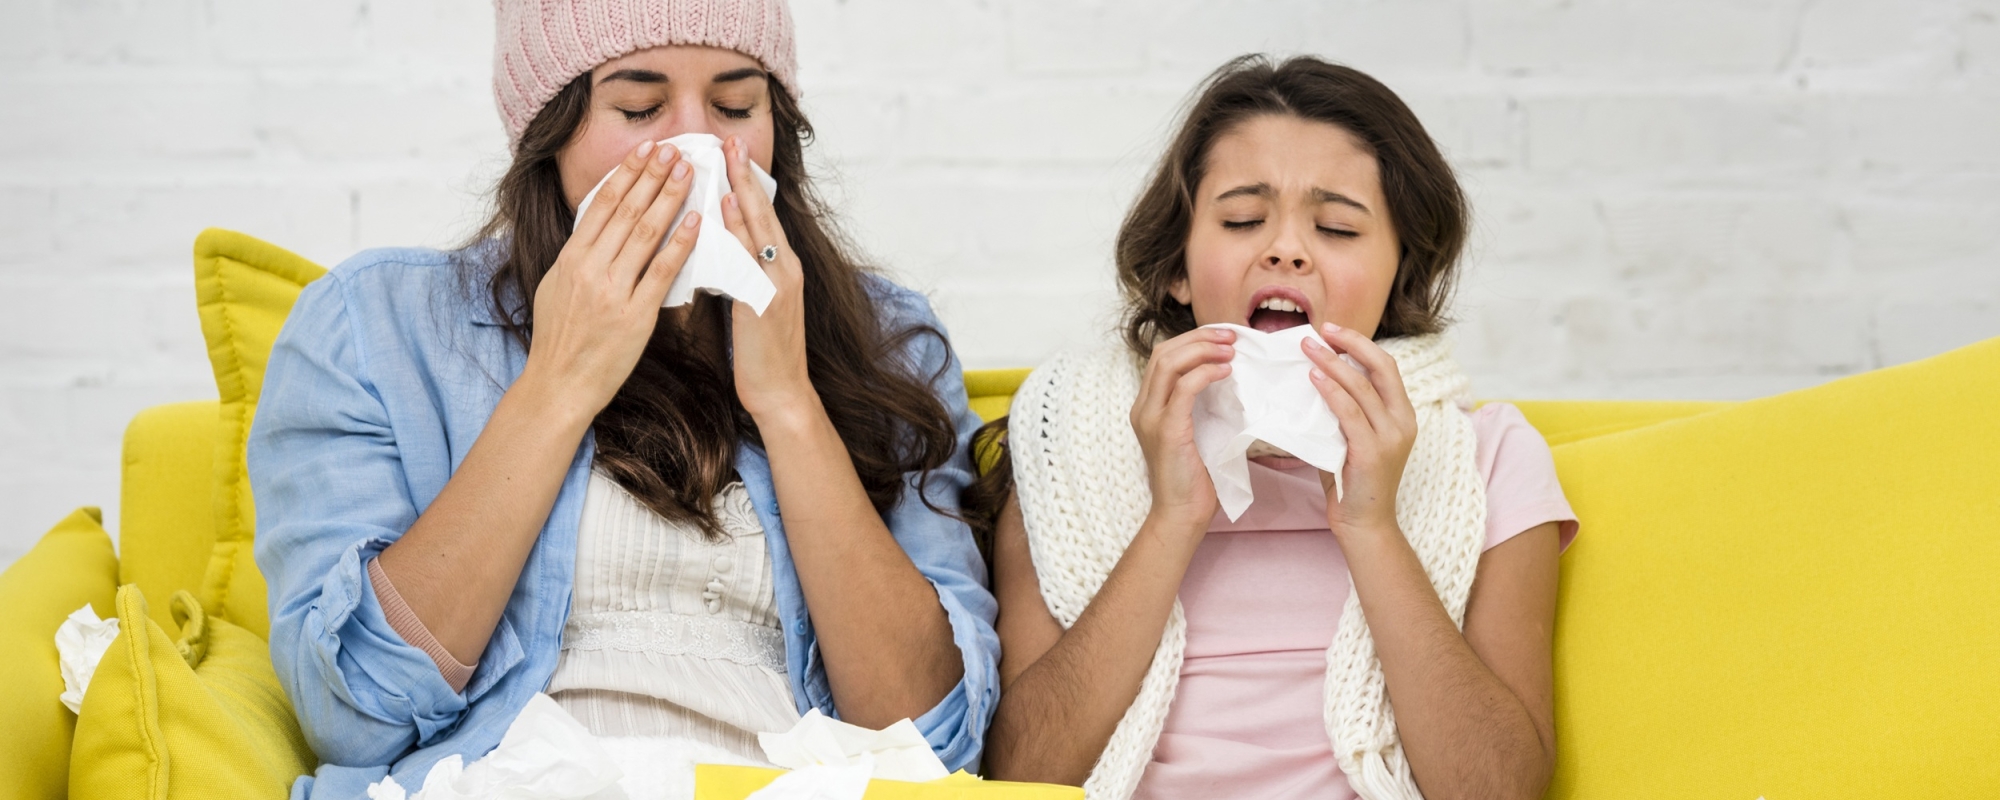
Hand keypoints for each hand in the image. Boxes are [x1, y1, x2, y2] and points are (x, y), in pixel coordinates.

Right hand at [521, 140, 699, 421]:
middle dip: (652, 175)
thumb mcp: (557, 288)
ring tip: (688, 172)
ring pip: (645, 234)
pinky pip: (661, 272)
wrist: (559, 384)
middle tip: (674, 148)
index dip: (627, 173)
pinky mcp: (635, 316)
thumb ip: (578, 257)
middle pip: (626, 211)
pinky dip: (679, 244)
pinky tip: (696, 222)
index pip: (603, 204)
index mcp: (570, 259)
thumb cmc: (560, 339)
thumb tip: (594, 227)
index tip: (645, 149)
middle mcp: (590, 269)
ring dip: (669, 199)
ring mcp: (613, 291)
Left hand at [717, 135, 815, 424]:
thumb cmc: (761, 356)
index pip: (761, 218)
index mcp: (781, 270)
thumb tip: (715, 252)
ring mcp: (780, 283)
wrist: (781, 394)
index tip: (731, 153)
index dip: (746, 185)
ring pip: (760, 229)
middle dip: (746, 176)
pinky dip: (740, 230)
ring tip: (727, 160)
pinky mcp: (769, 299)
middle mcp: (785, 269)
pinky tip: (727, 209)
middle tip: (730, 141)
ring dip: (743, 192)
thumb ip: (739, 276)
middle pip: (764, 213)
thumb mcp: (751, 307)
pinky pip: (752, 256)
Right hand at [1130, 327, 1236, 535]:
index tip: (1223, 337)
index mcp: (1148, 407)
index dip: (1193, 341)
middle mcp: (1143, 408)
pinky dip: (1205, 373)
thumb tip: (1233, 379)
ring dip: (1203, 350)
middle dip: (1199, 338)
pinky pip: (1183, 388)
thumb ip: (1205, 406)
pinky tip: (1226, 371)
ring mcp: (1151, 418)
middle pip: (1163, 353)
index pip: (1163, 357)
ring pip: (1169, 363)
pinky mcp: (1166, 430)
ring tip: (1231, 349)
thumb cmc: (1195, 479)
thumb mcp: (1199, 432)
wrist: (1182, 514)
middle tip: (1231, 336)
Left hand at [1302, 323, 1416, 537]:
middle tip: (1319, 331)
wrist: (1364, 524)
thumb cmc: (1352, 481)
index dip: (1360, 344)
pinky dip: (1331, 392)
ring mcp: (1390, 437)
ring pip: (1361, 387)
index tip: (1332, 331)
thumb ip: (1345, 411)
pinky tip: (1314, 378)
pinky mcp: (1372, 452)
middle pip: (1380, 367)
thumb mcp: (1353, 437)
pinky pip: (1349, 413)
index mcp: (1402, 415)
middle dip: (1349, 344)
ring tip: (1308, 349)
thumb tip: (1316, 378)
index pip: (1386, 367)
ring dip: (1332, 363)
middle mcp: (1402, 422)